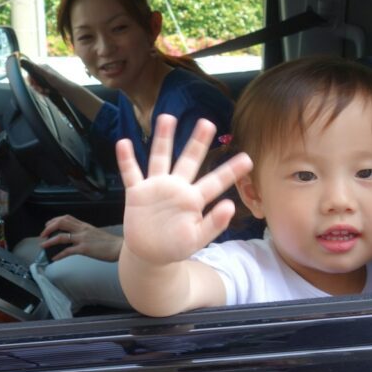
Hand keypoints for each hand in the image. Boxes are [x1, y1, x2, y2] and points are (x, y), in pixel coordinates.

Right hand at [22, 60, 59, 96]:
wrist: (67, 90)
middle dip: (36, 86)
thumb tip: (31, 64)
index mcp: (44, 68)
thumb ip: (39, 70)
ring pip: (37, 85)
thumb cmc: (59, 81)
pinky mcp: (47, 85)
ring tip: (45, 91)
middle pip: (33, 79)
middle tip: (39, 89)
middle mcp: (44, 72)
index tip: (32, 83)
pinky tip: (47, 92)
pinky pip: (41, 89)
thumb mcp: (48, 75)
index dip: (30, 78)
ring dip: (40, 90)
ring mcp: (45, 79)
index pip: (32, 71)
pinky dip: (43, 92)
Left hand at [39, 215, 122, 261]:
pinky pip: (68, 251)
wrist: (119, 248)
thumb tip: (76, 236)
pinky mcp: (84, 249)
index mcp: (85, 225)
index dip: (55, 220)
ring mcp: (82, 239)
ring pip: (61, 237)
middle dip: (49, 228)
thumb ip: (85, 233)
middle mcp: (82, 230)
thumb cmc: (110, 243)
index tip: (48, 224)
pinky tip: (54, 258)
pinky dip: (59, 255)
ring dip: (50, 241)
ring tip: (43, 245)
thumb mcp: (96, 233)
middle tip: (43, 234)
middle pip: (61, 223)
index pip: (66, 218)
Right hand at [118, 114, 252, 265]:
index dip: (230, 170)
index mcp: (193, 199)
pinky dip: (126, 159)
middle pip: (189, 160)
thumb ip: (213, 224)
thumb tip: (230, 206)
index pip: (215, 182)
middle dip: (197, 142)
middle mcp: (176, 187)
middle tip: (207, 122)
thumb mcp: (196, 239)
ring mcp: (156, 187)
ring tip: (167, 118)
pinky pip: (131, 173)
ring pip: (160, 158)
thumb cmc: (175, 246)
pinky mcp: (137, 193)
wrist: (149, 254)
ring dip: (163, 139)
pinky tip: (123, 143)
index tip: (247, 158)